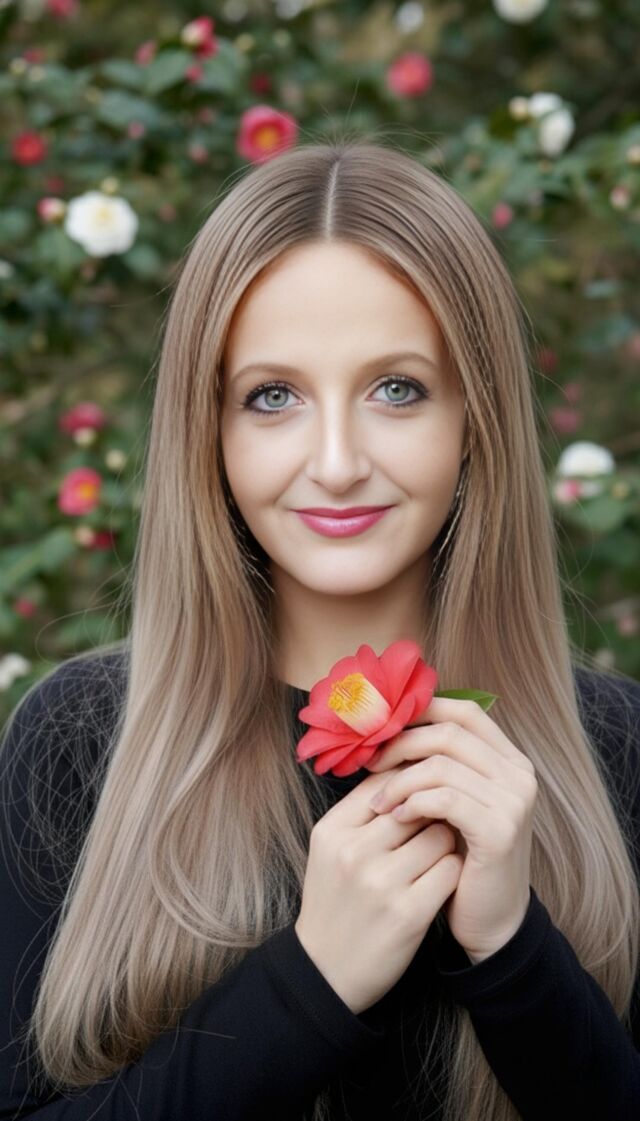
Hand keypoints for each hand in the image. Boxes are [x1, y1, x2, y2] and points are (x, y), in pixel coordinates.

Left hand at [365, 696, 537, 962]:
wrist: (490, 921)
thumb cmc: (462, 858)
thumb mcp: (452, 803)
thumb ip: (435, 766)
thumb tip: (385, 728)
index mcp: (508, 760)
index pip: (465, 711)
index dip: (421, 710)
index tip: (382, 725)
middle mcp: (518, 774)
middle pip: (449, 732)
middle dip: (401, 744)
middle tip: (370, 763)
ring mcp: (514, 801)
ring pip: (442, 765)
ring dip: (400, 780)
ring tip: (378, 802)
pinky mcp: (500, 831)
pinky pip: (446, 799)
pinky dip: (413, 803)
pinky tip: (396, 817)